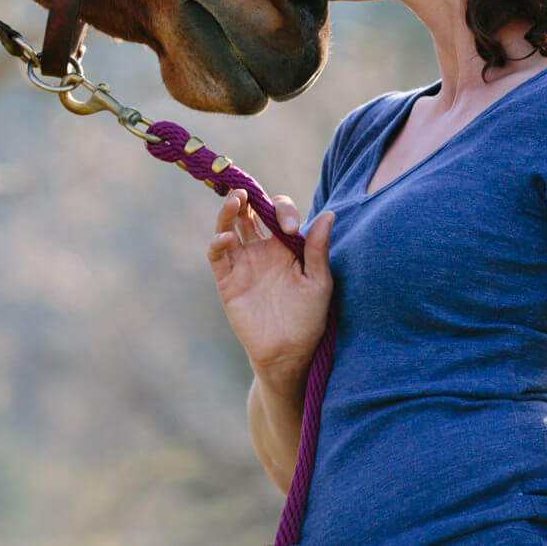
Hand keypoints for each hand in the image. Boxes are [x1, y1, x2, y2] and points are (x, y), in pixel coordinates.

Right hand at [207, 189, 334, 387]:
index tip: (290, 228)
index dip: (281, 210)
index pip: (278, 212)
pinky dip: (217, 243)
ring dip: (229, 211)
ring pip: (229, 227)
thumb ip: (318, 249)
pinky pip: (217, 256)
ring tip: (235, 199)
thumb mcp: (319, 282)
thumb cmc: (309, 319)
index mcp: (286, 246)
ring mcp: (243, 264)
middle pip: (249, 213)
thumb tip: (329, 213)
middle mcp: (262, 250)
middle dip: (247, 198)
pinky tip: (225, 238)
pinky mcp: (227, 280)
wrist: (289, 353)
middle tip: (246, 191)